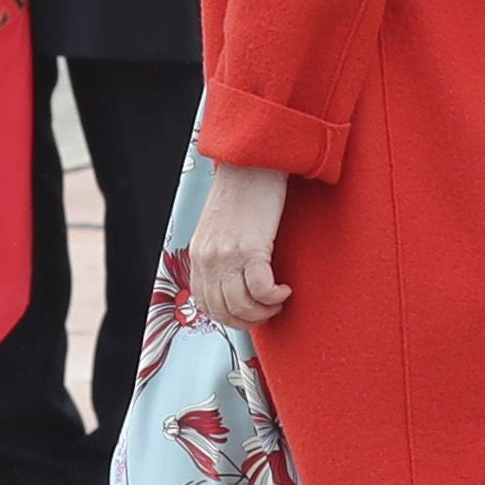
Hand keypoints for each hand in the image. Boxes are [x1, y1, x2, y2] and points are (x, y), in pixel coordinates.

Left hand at [187, 158, 294, 328]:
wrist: (252, 163)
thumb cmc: (243, 191)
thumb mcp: (221, 227)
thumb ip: (221, 253)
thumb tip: (236, 278)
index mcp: (199, 255)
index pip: (205, 304)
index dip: (229, 318)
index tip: (249, 313)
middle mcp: (208, 259)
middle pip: (223, 311)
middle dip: (248, 321)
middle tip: (268, 312)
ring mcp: (227, 256)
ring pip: (241, 306)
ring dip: (264, 312)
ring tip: (278, 300)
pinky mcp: (250, 249)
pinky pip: (261, 290)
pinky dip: (274, 297)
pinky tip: (284, 289)